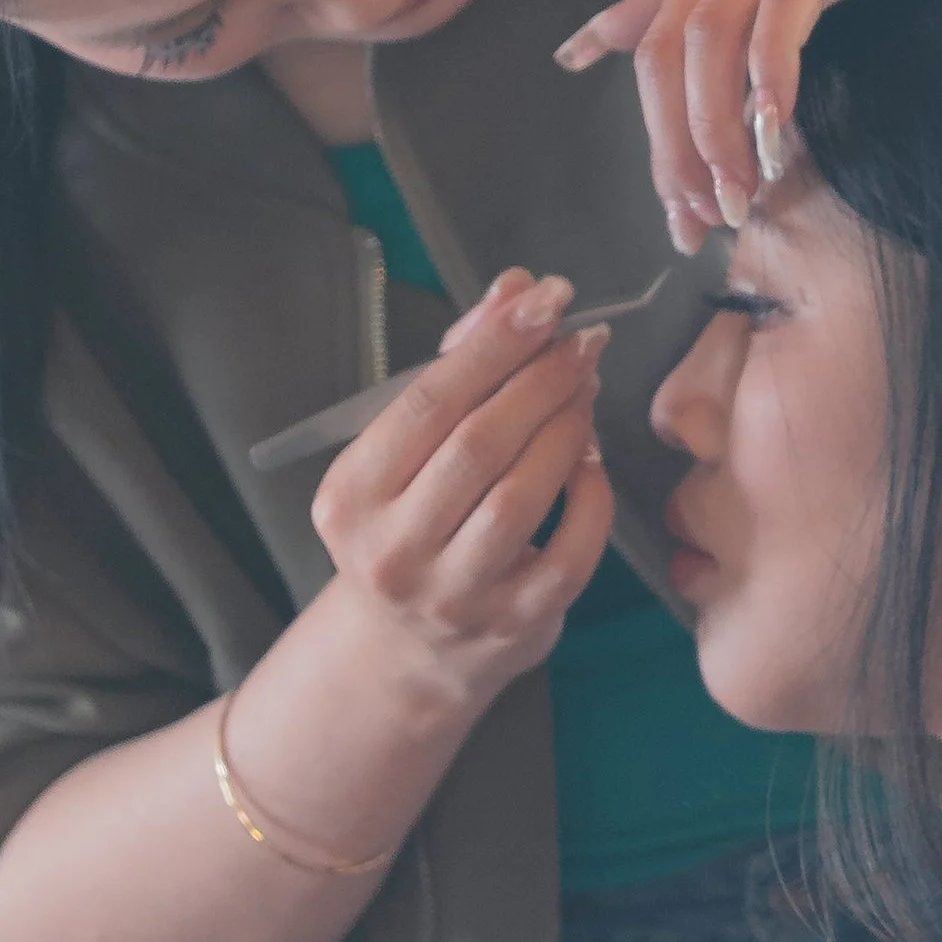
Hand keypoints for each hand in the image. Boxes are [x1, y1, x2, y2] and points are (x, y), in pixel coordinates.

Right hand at [308, 270, 616, 706]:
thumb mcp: (404, 454)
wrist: (406, 652)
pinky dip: (591, 498)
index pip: (428, 404)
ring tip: (585, 392)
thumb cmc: (408, 526)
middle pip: (478, 446)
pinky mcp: (513, 627)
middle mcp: (392, 551)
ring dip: (567, 430)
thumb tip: (518, 289)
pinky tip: (591, 462)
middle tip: (581, 343)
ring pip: (522, 497)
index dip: (493, 345)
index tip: (545, 300)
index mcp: (350, 497)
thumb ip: (459, 368)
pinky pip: (570, 552)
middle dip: (540, 380)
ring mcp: (454, 596)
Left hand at [556, 0, 941, 248]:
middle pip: (665, 60)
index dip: (654, 141)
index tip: (677, 214)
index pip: (651, 54)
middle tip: (700, 227)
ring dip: (715, 132)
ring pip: (710, 44)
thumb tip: (597, 40)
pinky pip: (782, 14)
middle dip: (672, 154)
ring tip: (739, 201)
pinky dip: (770, 75)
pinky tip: (775, 133)